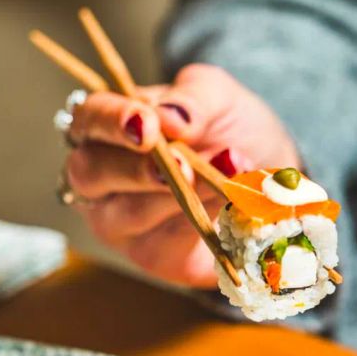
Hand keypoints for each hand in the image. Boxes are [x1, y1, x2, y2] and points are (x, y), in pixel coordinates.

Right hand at [66, 64, 299, 287]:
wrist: (268, 180)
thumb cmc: (228, 130)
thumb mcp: (219, 99)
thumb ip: (194, 100)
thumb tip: (170, 118)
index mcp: (107, 127)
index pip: (87, 118)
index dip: (111, 120)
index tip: (148, 124)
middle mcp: (101, 177)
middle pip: (88, 172)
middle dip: (134, 167)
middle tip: (181, 162)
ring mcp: (120, 221)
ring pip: (129, 212)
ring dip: (179, 194)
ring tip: (225, 179)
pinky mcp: (152, 255)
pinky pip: (165, 245)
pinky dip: (199, 223)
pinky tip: (228, 207)